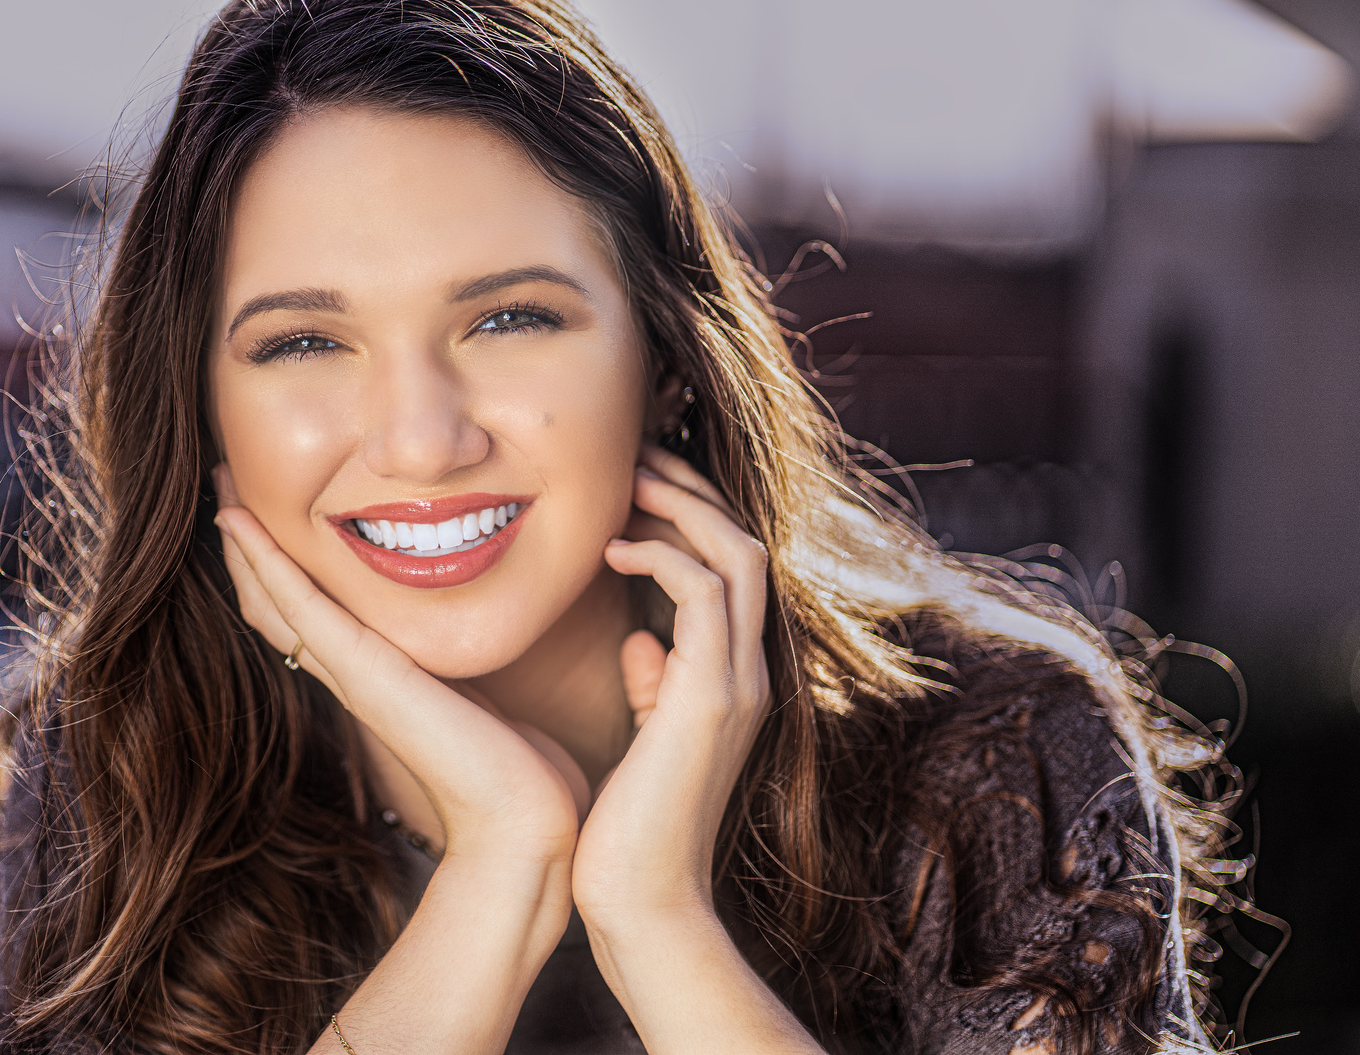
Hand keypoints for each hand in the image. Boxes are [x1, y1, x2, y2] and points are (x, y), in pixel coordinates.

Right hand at [211, 466, 584, 869]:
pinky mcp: (365, 675)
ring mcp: (354, 676)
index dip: (283, 568)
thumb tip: (493, 663)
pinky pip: (301, 607)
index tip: (269, 514)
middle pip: (277, 606)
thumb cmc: (523, 777)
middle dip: (251, 549)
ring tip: (220, 491)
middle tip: (226, 490)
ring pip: (275, 601)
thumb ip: (476, 679)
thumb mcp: (492, 705)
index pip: (312, 616)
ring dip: (246, 544)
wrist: (524, 827)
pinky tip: (238, 523)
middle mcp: (355, 677)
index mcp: (381, 680)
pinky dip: (265, 562)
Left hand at [571, 445, 771, 924]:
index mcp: (732, 679)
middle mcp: (749, 673)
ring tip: (627, 478)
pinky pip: (704, 594)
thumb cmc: (626, 828)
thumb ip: (654, 686)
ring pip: (737, 555)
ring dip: (681, 507)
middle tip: (634, 455)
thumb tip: (641, 642)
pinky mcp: (711, 699)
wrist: (642, 904)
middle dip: (692, 491)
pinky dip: (660, 557)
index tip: (634, 485)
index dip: (691, 517)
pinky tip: (610, 552)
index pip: (732, 570)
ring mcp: (738, 685)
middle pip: (745, 545)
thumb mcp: (645, 740)